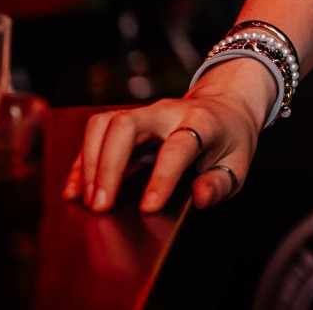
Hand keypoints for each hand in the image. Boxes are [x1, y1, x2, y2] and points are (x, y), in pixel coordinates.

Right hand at [64, 61, 270, 212]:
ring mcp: (145, 113)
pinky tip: (74, 190)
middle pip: (127, 125)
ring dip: (88, 162)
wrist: (226, 103)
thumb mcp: (239, 162)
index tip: (147, 208)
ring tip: (85, 200)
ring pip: (105, 124)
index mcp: (202, 122)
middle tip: (101, 206)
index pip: (178, 146)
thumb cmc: (230, 138)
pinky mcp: (128, 120)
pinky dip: (81, 161)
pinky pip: (96, 132)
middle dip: (108, 166)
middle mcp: (168, 111)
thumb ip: (220, 182)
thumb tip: (199, 197)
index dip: (162, 177)